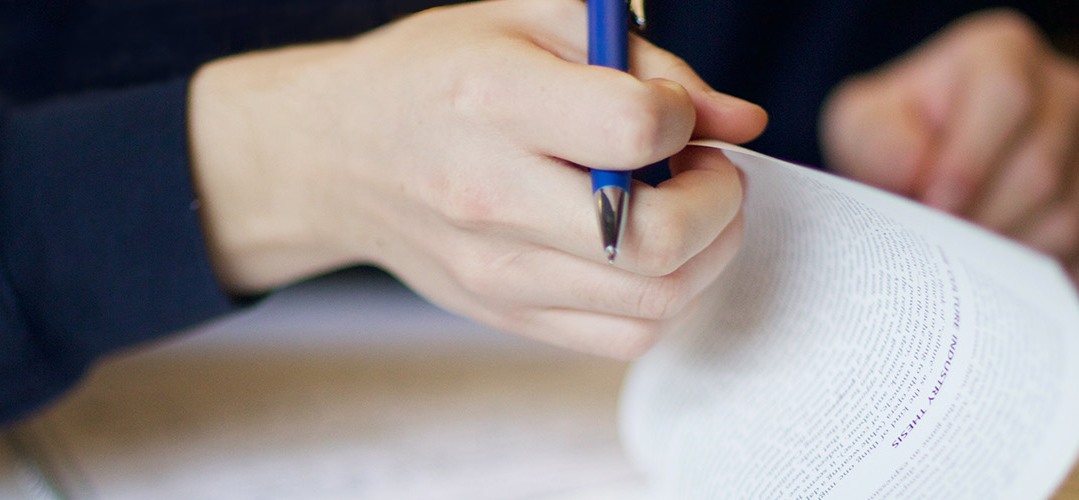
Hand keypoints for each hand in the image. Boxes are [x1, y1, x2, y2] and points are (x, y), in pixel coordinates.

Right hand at [187, 0, 768, 357]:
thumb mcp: (532, 22)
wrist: (335, 154)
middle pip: (656, 237)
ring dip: (708, 252)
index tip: (668, 110)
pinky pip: (625, 336)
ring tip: (687, 205)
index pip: (635, 132)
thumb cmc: (439, 74)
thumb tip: (743, 120)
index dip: (684, 117)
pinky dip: (667, 296)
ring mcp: (496, 270)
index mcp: (493, 100)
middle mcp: (490, 195)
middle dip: (720, 200)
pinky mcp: (504, 314)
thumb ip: (648, 61)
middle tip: (708, 168)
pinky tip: (651, 250)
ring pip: (655, 300)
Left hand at [820, 9, 1078, 300]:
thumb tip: (915, 169)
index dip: (971, 160)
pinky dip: (1036, 282)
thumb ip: (877, 140)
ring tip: (960, 263)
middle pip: (1043, 170)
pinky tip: (995, 276)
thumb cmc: (897, 143)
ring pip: (1069, 221)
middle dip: (982, 220)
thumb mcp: (863, 127)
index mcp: (1004, 54)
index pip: (1008, 98)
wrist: (926, 179)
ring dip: (1005, 257)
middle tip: (939, 247)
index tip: (933, 204)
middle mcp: (1065, 95)